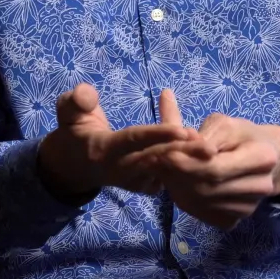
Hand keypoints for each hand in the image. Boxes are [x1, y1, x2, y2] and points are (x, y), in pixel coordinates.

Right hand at [37, 83, 215, 201]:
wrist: (76, 164)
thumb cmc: (74, 131)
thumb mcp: (66, 112)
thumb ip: (75, 101)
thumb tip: (86, 93)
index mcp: (104, 150)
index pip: (134, 140)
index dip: (157, 135)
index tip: (182, 129)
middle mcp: (122, 169)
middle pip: (156, 160)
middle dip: (182, 153)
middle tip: (209, 145)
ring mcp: (136, 181)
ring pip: (166, 171)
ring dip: (188, 162)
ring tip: (213, 150)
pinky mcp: (146, 185)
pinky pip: (169, 175)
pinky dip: (186, 167)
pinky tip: (205, 158)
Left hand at [139, 106, 279, 229]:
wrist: (266, 160)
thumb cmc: (242, 136)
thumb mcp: (225, 124)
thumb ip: (203, 133)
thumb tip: (182, 139)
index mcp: (262, 158)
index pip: (216, 167)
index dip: (187, 163)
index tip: (164, 153)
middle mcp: (259, 188)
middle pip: (207, 187)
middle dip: (177, 175)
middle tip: (156, 163)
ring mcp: (247, 209)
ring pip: (202, 202)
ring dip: (178, 187)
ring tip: (163, 171)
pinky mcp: (234, 220)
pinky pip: (203, 213)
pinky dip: (186, 199)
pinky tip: (178, 185)